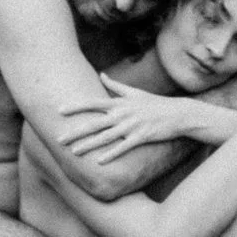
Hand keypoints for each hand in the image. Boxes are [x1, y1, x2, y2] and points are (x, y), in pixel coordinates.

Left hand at [58, 75, 199, 162]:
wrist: (178, 113)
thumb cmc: (155, 103)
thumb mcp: (134, 92)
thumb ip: (115, 85)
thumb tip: (101, 74)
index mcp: (120, 103)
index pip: (93, 103)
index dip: (75, 107)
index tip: (59, 110)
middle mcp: (123, 113)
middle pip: (94, 123)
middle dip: (75, 131)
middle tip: (58, 138)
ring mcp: (132, 125)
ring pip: (105, 137)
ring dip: (88, 145)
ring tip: (73, 152)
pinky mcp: (142, 136)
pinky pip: (123, 147)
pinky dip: (111, 154)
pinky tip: (99, 162)